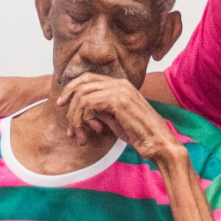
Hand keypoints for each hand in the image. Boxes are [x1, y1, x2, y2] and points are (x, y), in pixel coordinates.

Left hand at [57, 74, 183, 164]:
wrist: (158, 142)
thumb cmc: (140, 134)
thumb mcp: (115, 120)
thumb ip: (100, 111)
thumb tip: (82, 110)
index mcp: (121, 85)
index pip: (88, 78)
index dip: (71, 89)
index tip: (62, 104)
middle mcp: (120, 83)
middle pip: (82, 83)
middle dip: (69, 104)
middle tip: (68, 126)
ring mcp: (119, 90)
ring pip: (82, 96)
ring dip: (76, 118)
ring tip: (80, 135)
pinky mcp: (117, 100)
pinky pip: (88, 104)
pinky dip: (84, 120)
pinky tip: (94, 131)